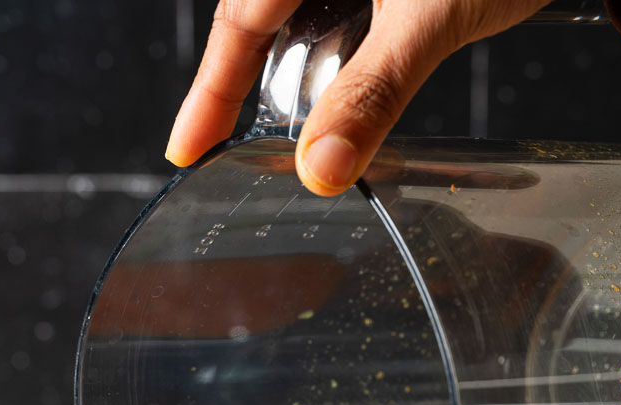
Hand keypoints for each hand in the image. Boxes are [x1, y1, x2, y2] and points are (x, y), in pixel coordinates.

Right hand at [167, 0, 547, 195]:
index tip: (185, 148)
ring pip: (301, 7)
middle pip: (261, 10)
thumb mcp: (435, 17)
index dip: (209, 89)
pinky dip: (335, 46)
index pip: (241, 17)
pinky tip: (344, 80)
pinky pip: (341, 3)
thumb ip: (374, 93)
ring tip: (285, 122)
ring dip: (292, 65)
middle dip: (243, 78)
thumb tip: (318, 171)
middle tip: (221, 143)